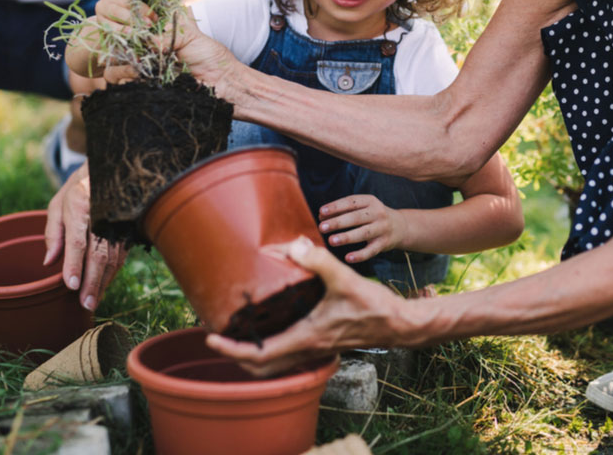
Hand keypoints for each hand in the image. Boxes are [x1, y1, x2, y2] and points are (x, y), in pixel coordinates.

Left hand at [44, 162, 126, 310]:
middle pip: (99, 253)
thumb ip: (53, 232)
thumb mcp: (58, 204)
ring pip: (114, 257)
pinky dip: (112, 273)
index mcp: (80, 205)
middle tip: (85, 304)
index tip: (71, 286)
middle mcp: (102, 214)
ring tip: (93, 301)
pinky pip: (121, 254)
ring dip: (104, 282)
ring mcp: (118, 222)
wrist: (111, 168)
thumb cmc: (79, 189)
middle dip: (92, 281)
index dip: (74, 264)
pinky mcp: (127, 228)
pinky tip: (103, 286)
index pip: (78, 240)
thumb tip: (49, 262)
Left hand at [205, 236, 412, 376]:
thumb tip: (294, 245)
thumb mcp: (345, 279)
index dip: (231, 350)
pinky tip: (271, 326)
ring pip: (275, 364)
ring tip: (238, 332)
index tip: (211, 339)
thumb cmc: (375, 306)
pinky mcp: (322, 344)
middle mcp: (307, 349)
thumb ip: (319, 261)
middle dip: (236, 356)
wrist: (401, 324)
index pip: (259, 355)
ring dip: (253, 354)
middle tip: (218, 337)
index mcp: (306, 338)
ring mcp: (315, 350)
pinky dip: (271, 348)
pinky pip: (288, 355)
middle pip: (261, 368)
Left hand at [318, 195, 405, 263]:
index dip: (336, 207)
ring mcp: (382, 228)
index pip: (351, 202)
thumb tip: (321, 216)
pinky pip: (371, 250)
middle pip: (356, 218)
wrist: (400, 226)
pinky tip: (348, 258)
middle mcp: (377, 213)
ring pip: (363, 233)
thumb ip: (343, 211)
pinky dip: (360, 255)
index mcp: (370, 201)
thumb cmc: (372, 216)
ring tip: (331, 241)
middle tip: (322, 227)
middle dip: (338, 222)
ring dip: (347, 237)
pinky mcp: (384, 243)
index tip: (321, 212)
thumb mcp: (363, 208)